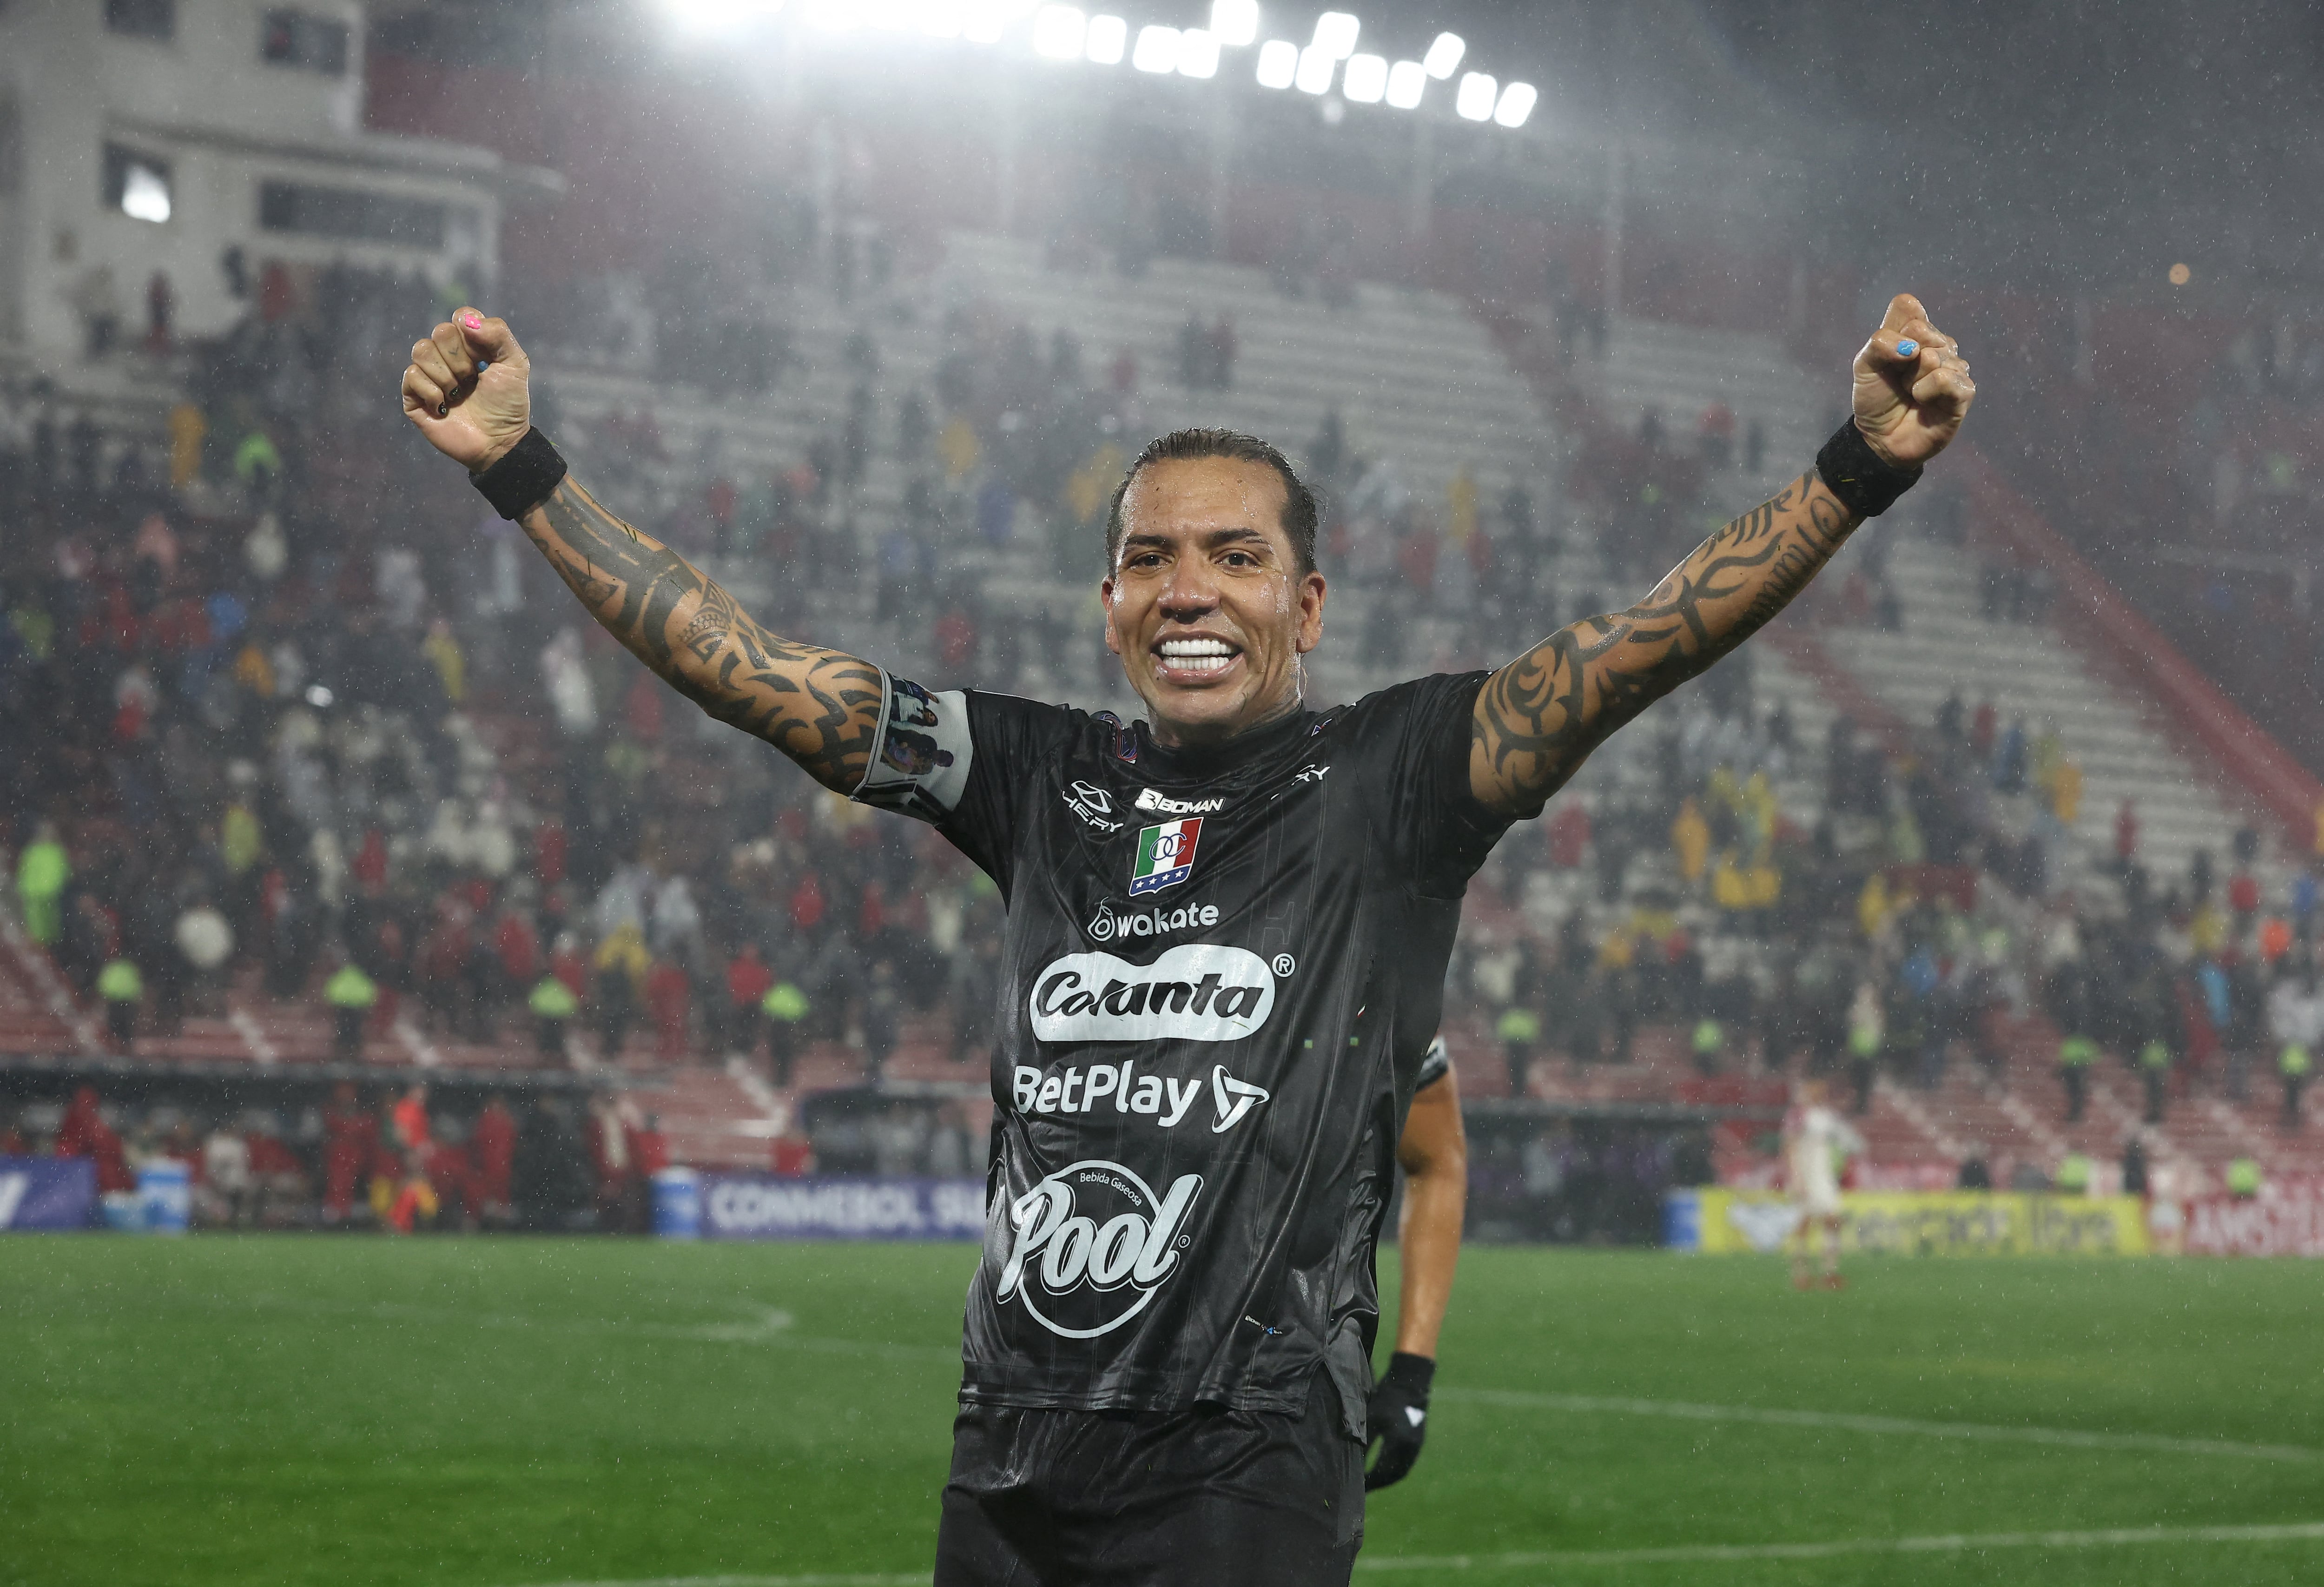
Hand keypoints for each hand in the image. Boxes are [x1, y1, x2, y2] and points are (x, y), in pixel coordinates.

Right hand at [401, 308, 531, 471]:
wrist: (498, 441)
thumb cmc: (507, 404)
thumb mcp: (515, 364)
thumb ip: (499, 333)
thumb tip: (466, 320)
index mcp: (470, 343)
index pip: (460, 316)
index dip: (472, 336)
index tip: (485, 358)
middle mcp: (447, 355)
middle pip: (440, 332)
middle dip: (461, 359)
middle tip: (472, 380)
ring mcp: (429, 374)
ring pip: (421, 350)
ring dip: (446, 376)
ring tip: (459, 394)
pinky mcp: (414, 395)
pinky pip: (411, 375)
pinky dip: (432, 392)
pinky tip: (445, 407)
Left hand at [1363, 1351, 1433, 1490]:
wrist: (1410, 1386)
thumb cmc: (1386, 1398)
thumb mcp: (1371, 1418)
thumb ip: (1363, 1440)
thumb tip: (1351, 1460)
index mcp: (1396, 1441)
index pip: (1380, 1469)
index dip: (1368, 1480)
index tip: (1357, 1485)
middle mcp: (1409, 1448)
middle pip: (1391, 1475)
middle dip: (1376, 1483)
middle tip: (1362, 1489)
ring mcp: (1416, 1447)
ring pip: (1400, 1472)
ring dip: (1385, 1479)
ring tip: (1371, 1483)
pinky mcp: (1418, 1444)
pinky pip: (1405, 1465)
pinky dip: (1393, 1472)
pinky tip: (1382, 1472)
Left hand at [1851, 293, 1974, 467]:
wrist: (1881, 437)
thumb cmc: (1876, 399)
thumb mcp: (1864, 367)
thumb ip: (1879, 344)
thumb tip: (1912, 347)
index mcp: (1914, 331)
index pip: (1908, 306)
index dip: (1891, 332)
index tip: (1887, 357)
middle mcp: (1938, 344)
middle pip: (1920, 331)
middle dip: (1900, 360)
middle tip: (1899, 380)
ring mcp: (1954, 365)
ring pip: (1933, 356)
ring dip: (1912, 381)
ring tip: (1912, 394)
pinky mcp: (1964, 390)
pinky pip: (1946, 378)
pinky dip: (1927, 393)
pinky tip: (1926, 403)